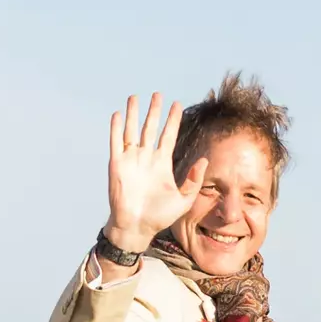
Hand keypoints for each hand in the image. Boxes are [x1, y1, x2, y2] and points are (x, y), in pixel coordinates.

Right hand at [104, 92, 191, 253]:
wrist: (137, 227)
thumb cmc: (159, 217)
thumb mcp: (184, 199)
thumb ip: (194, 180)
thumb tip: (203, 160)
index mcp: (162, 163)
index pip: (168, 135)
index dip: (172, 119)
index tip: (177, 104)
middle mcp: (146, 158)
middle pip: (150, 128)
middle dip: (154, 111)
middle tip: (158, 94)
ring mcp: (131, 160)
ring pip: (132, 130)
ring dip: (133, 114)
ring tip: (135, 97)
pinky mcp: (117, 165)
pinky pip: (116, 142)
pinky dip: (116, 128)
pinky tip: (118, 114)